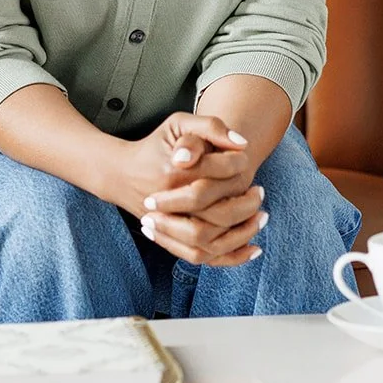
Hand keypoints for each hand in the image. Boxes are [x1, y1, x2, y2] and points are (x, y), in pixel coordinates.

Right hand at [117, 113, 267, 266]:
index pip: (218, 173)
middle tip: (260, 192)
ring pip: (211, 240)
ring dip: (243, 232)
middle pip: (218, 212)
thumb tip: (242, 144)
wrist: (122, 174)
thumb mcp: (179, 124)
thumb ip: (210, 126)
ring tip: (261, 217)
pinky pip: (202, 257)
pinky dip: (231, 257)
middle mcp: (169, 203)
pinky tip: (254, 248)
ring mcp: (168, 226)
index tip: (247, 161)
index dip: (239, 166)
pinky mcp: (170, 241)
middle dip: (247, 204)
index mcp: (174, 172)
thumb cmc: (156, 146)